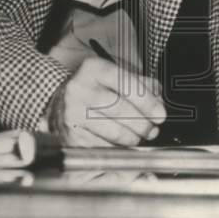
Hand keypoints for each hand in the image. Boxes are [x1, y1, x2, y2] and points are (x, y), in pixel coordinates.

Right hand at [46, 58, 166, 146]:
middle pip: (120, 109)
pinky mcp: (70, 136)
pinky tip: (121, 144)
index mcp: (94, 69)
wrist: (58, 102)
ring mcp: (73, 114)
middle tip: (152, 129)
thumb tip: (159, 98)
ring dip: (132, 138)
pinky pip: (102, 146)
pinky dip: (117, 148)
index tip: (160, 114)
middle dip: (142, 123)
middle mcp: (80, 89)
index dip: (147, 101)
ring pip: (113, 131)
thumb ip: (140, 84)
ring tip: (139, 136)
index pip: (125, 84)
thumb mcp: (115, 77)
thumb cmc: (93, 89)